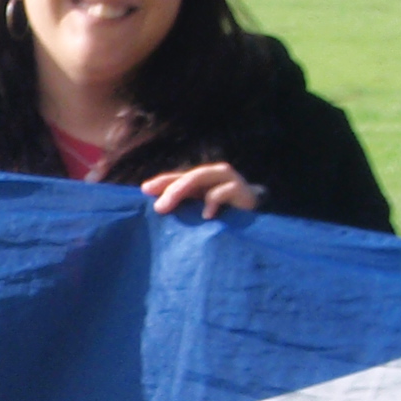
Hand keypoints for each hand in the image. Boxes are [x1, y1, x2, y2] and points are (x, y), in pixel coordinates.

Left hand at [143, 161, 263, 218]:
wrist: (257, 224)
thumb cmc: (223, 220)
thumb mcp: (197, 214)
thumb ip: (182, 209)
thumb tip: (156, 210)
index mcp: (201, 181)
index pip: (177, 177)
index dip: (161, 182)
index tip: (144, 190)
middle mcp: (213, 176)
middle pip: (187, 176)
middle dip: (169, 189)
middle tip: (158, 206)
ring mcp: (228, 180)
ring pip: (200, 176)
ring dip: (181, 190)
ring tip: (167, 206)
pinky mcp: (242, 190)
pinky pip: (223, 192)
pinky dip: (212, 202)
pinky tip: (205, 215)